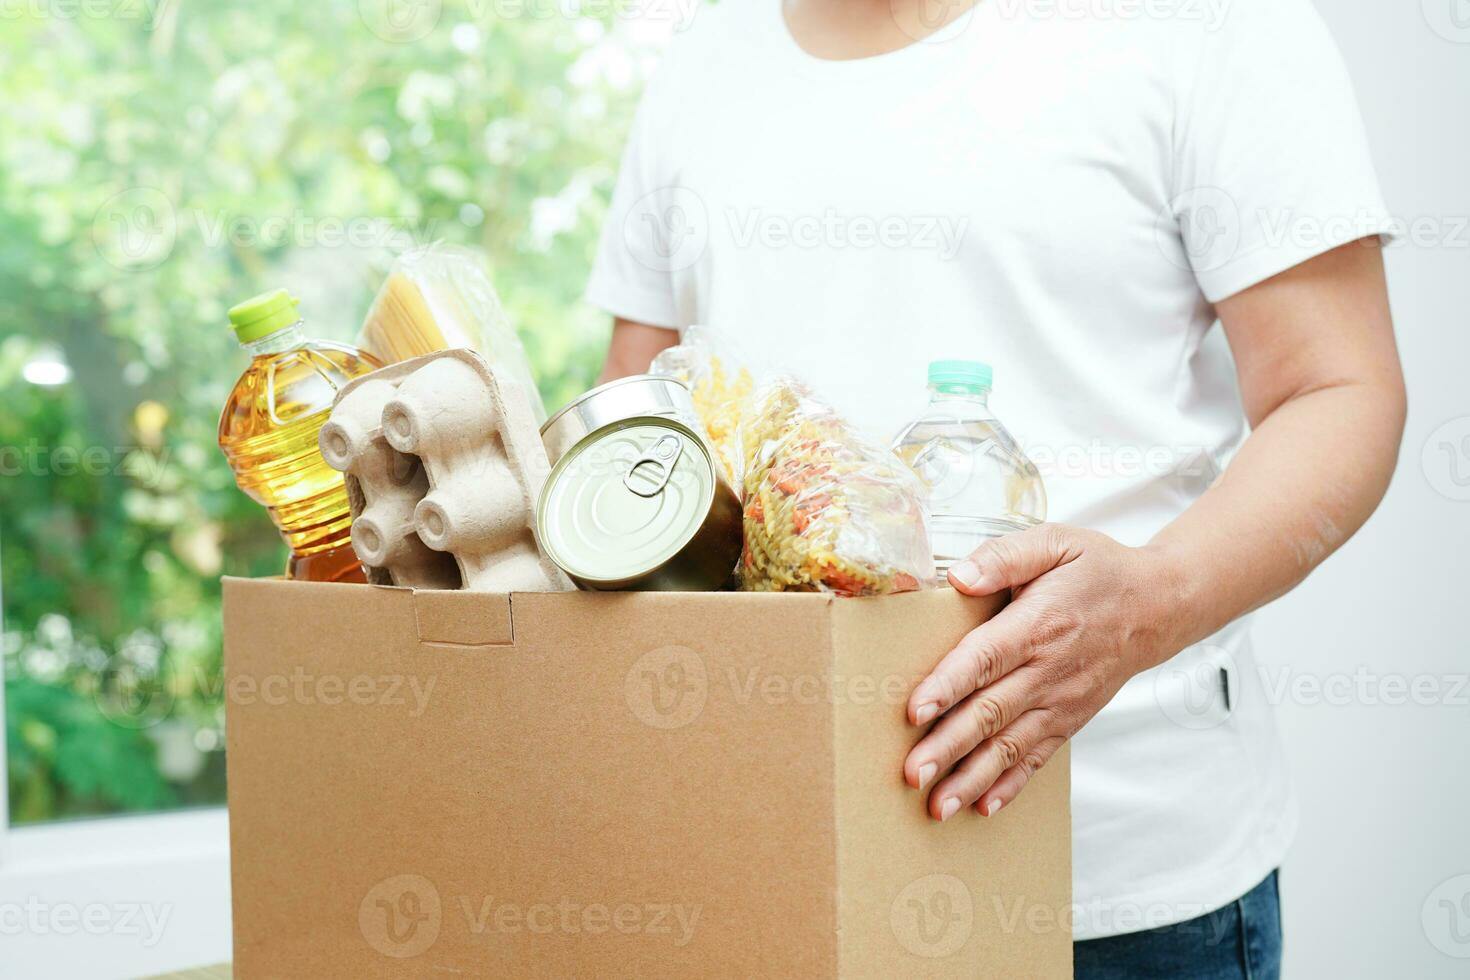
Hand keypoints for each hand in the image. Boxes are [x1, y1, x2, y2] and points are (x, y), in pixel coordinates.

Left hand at [904, 524, 1187, 820]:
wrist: (1158, 605)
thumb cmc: (1097, 569)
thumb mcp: (1055, 542)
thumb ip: (1005, 556)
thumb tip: (959, 576)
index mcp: (1038, 624)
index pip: (984, 659)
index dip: (948, 685)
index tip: (914, 711)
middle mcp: (1048, 671)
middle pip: (990, 713)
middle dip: (948, 747)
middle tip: (911, 774)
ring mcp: (1060, 702)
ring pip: (1009, 746)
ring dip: (970, 778)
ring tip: (936, 807)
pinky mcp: (1069, 719)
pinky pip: (1036, 758)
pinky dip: (1009, 786)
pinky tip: (981, 808)